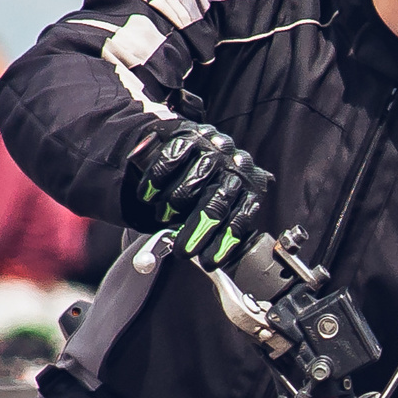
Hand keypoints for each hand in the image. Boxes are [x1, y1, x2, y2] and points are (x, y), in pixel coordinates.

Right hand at [133, 122, 271, 267]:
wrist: (186, 140)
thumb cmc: (203, 182)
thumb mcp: (215, 204)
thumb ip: (216, 226)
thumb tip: (209, 260)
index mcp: (249, 186)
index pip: (239, 218)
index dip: (223, 243)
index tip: (208, 262)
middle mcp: (235, 165)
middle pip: (215, 204)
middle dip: (196, 232)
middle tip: (182, 250)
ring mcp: (213, 148)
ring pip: (190, 187)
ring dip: (172, 207)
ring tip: (163, 214)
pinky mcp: (189, 134)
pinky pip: (169, 162)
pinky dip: (155, 183)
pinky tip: (148, 195)